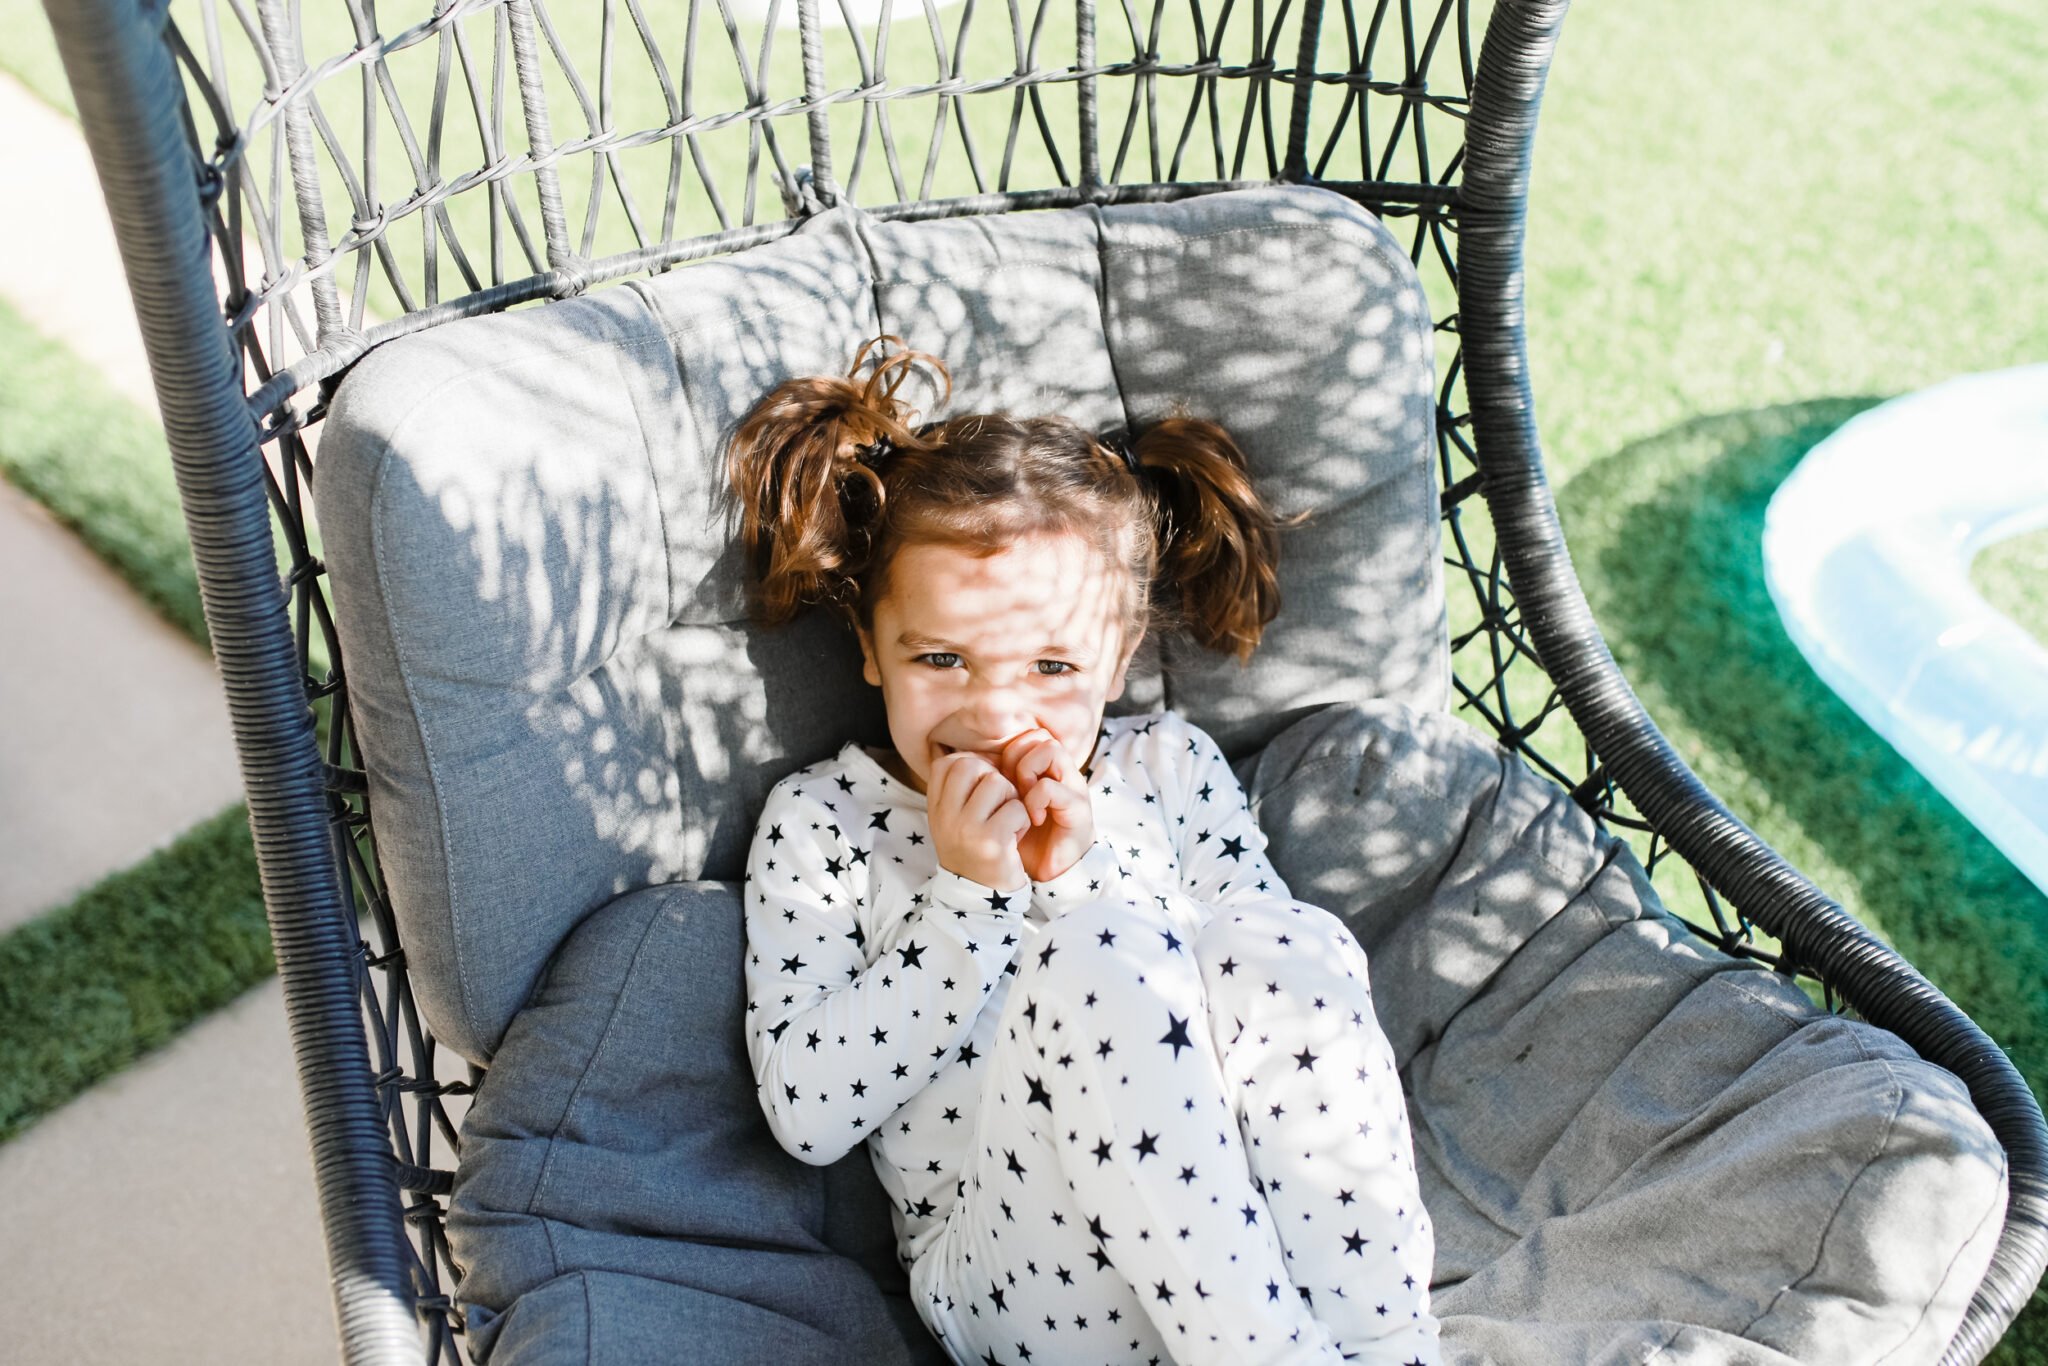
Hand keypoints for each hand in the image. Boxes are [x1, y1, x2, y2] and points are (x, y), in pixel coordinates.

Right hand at [928, 750, 1029, 890]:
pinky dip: (1023, 821)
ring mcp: (966, 829)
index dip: (972, 767)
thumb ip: (960, 789)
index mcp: (935, 809)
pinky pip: (1016, 808)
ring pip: (998, 783)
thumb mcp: (955, 820)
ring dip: (1011, 800)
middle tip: (999, 804)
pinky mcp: (991, 842)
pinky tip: (1015, 838)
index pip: (947, 763)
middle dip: (994, 779)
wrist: (982, 899)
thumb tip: (979, 754)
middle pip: (972, 766)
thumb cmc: (975, 851)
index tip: (982, 789)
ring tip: (1007, 822)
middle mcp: (945, 817)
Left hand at [998, 729, 1094, 882]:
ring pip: (1051, 749)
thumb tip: (963, 762)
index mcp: (1045, 769)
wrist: (1050, 873)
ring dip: (1027, 770)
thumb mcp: (1002, 808)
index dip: (1006, 751)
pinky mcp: (1078, 808)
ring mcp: (1072, 787)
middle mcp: (1061, 772)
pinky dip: (1035, 800)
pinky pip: (1051, 787)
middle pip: (1039, 736)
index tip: (995, 779)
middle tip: (1005, 786)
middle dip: (1016, 757)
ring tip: (1019, 798)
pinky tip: (1031, 819)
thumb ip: (992, 785)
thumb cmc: (1023, 839)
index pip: (1026, 735)